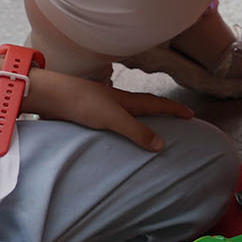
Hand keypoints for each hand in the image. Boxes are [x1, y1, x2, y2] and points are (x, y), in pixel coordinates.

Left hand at [23, 67, 192, 149]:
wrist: (51, 97)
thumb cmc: (83, 103)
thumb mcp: (114, 119)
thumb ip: (136, 131)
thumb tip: (161, 145)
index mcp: (127, 101)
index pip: (157, 104)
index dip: (174, 109)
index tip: (190, 114)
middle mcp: (117, 102)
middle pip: (145, 107)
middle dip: (162, 112)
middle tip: (176, 119)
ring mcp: (103, 108)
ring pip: (128, 115)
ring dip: (142, 120)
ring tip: (151, 130)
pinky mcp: (88, 116)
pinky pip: (113, 123)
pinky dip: (123, 129)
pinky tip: (119, 138)